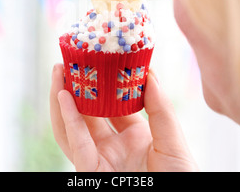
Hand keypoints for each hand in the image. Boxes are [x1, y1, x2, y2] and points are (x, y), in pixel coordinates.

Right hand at [50, 63, 197, 171]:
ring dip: (61, 100)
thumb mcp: (173, 141)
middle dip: (73, 89)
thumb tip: (149, 73)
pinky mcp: (93, 173)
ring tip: (58, 73)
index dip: (101, 85)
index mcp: (133, 138)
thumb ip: (161, 109)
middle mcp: (112, 148)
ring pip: (70, 129)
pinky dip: (69, 121)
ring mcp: (100, 160)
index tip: (96, 62)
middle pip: (84, 115)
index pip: (111, 106)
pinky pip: (77, 145)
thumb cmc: (180, 178)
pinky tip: (65, 97)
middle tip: (66, 63)